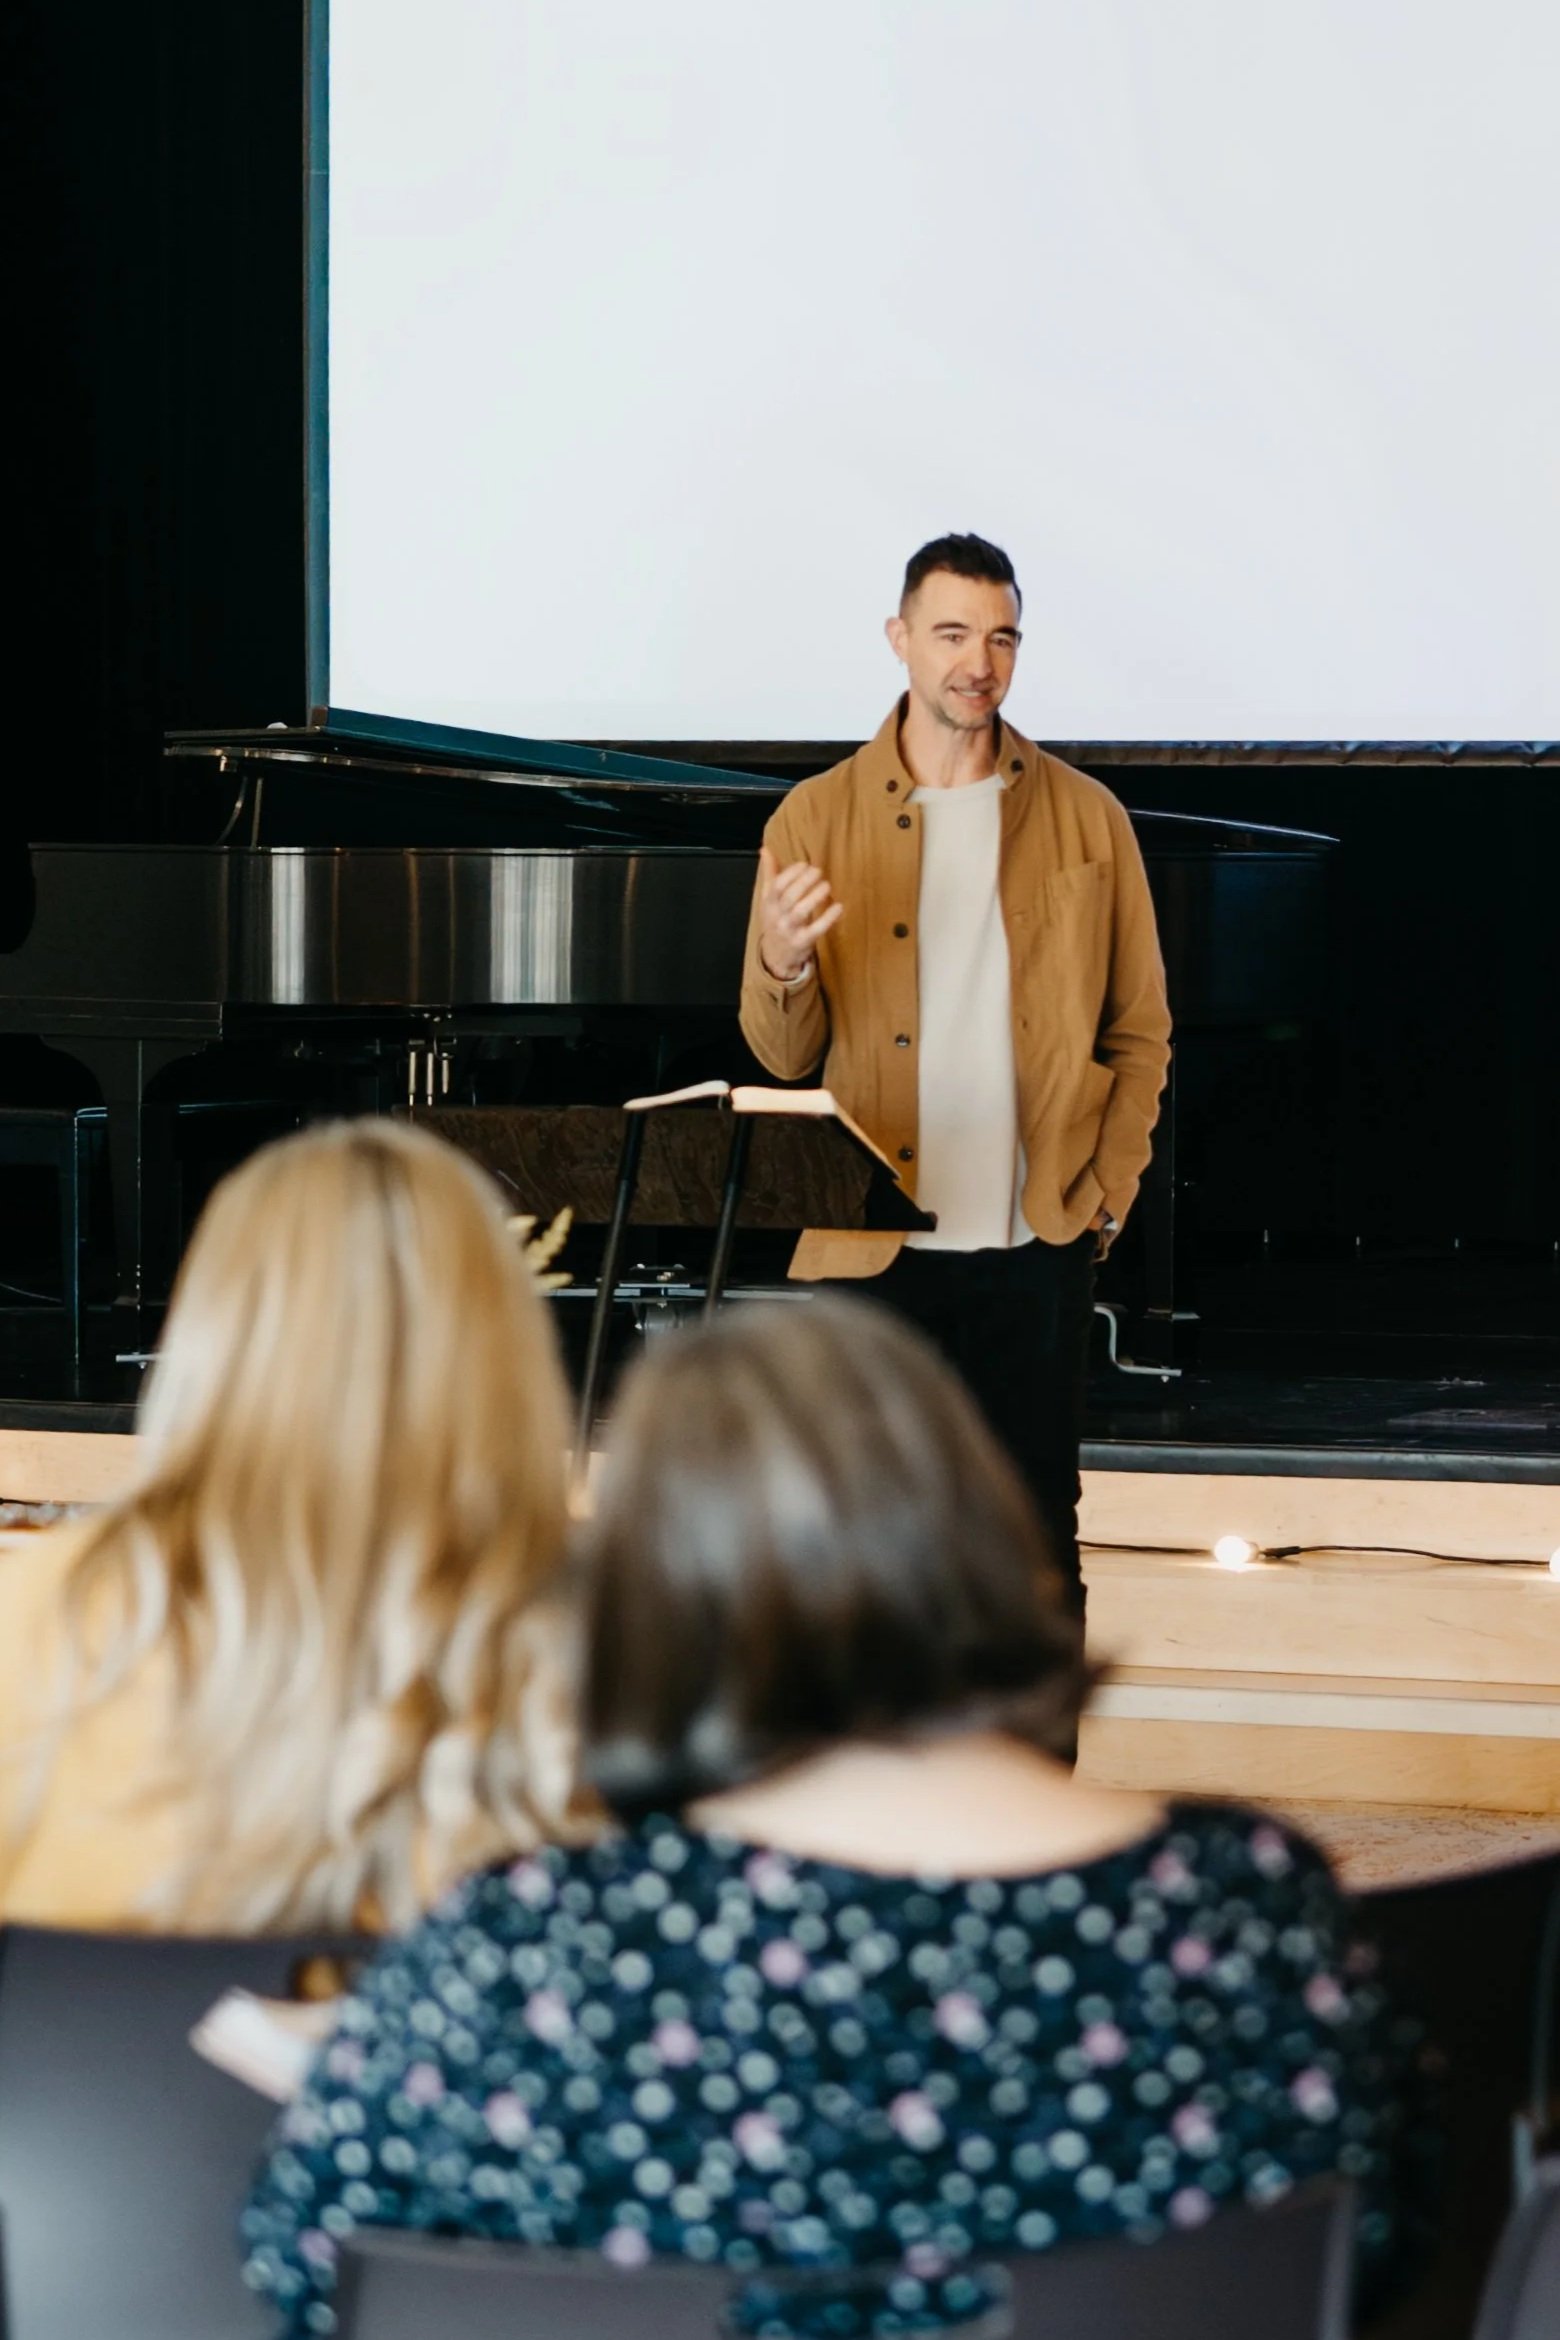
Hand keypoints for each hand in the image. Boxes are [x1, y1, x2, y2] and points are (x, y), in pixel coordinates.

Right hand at [757, 845, 842, 981]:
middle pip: (788, 897)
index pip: (777, 885)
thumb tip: (765, 849)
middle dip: (803, 882)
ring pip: (800, 912)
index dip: (791, 873)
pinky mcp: (802, 942)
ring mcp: (789, 930)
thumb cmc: (775, 920)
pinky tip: (838, 907)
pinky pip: (815, 930)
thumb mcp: (768, 899)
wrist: (775, 956)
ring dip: (814, 897)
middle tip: (818, 871)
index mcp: (769, 903)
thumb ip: (769, 873)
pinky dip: (827, 919)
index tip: (805, 864)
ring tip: (827, 886)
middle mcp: (777, 916)